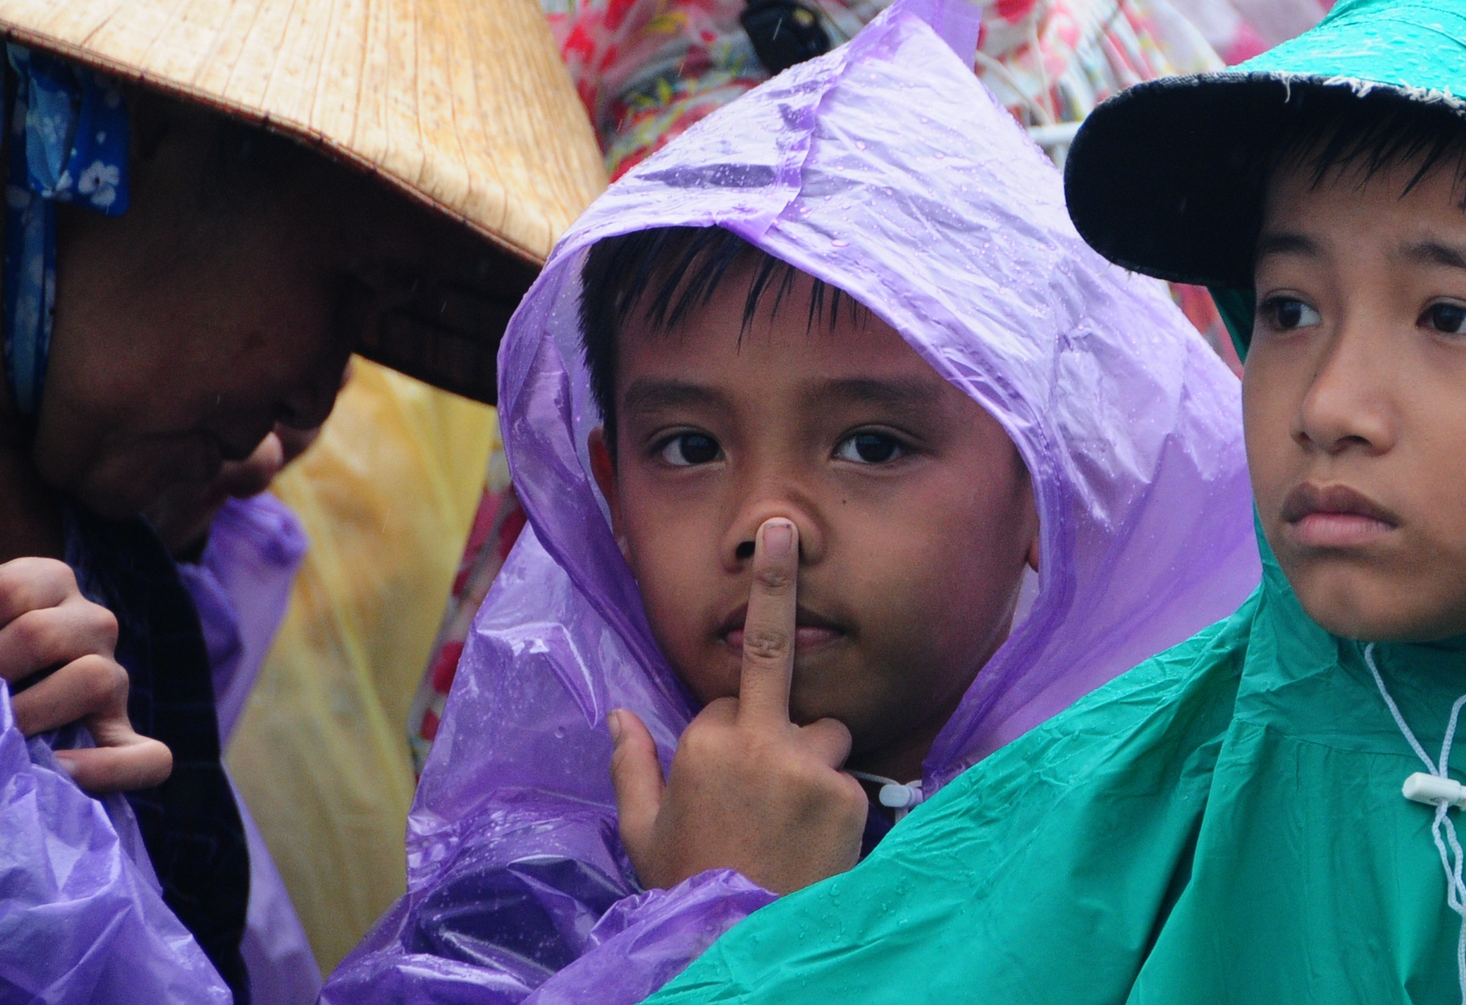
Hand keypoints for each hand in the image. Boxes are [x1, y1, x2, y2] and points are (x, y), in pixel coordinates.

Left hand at [0, 528, 173, 794]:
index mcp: (52, 580)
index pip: (5, 589)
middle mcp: (94, 622)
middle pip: (42, 635)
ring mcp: (116, 680)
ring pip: (97, 681)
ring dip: (31, 715)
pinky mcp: (124, 737)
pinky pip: (147, 755)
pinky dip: (107, 767)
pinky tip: (58, 772)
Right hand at [609, 518, 865, 894]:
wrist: (741, 938)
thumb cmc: (689, 887)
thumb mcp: (641, 833)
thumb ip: (632, 765)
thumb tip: (617, 713)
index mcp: (701, 740)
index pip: (722, 702)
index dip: (726, 734)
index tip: (723, 775)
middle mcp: (755, 737)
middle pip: (773, 658)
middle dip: (775, 583)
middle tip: (782, 528)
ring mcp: (807, 761)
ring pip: (826, 730)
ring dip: (816, 757)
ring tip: (795, 819)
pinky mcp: (848, 791)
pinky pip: (847, 779)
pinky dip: (836, 804)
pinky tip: (815, 845)